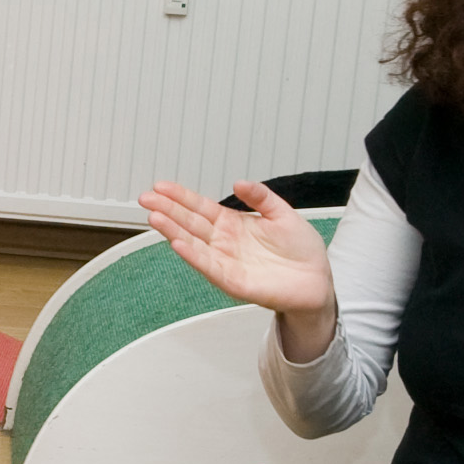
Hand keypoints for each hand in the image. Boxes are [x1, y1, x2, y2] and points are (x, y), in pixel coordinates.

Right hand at [141, 181, 335, 323]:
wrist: (317, 281)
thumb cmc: (302, 252)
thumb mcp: (282, 213)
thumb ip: (261, 197)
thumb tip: (239, 182)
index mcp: (233, 224)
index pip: (200, 207)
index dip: (180, 197)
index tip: (160, 187)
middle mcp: (224, 242)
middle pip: (189, 222)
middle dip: (167, 210)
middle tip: (146, 198)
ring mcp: (225, 261)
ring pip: (193, 243)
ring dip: (172, 230)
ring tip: (154, 217)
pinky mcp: (232, 281)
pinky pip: (208, 266)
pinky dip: (192, 255)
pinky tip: (177, 243)